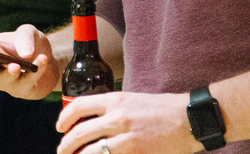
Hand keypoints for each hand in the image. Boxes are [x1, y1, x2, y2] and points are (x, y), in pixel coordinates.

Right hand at [0, 25, 61, 99]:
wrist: (52, 57)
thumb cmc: (31, 43)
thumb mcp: (28, 31)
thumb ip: (24, 37)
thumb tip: (24, 54)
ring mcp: (4, 80)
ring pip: (1, 79)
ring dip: (8, 72)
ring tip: (17, 66)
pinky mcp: (21, 90)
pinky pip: (25, 82)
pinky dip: (35, 71)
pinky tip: (42, 60)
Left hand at [56, 91, 202, 153]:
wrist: (190, 119)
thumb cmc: (163, 109)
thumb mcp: (134, 99)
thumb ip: (113, 108)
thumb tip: (92, 121)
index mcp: (116, 100)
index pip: (78, 106)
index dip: (64, 118)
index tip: (59, 127)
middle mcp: (118, 117)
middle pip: (80, 133)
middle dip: (66, 145)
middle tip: (62, 150)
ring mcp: (126, 138)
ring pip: (90, 152)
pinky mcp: (136, 153)